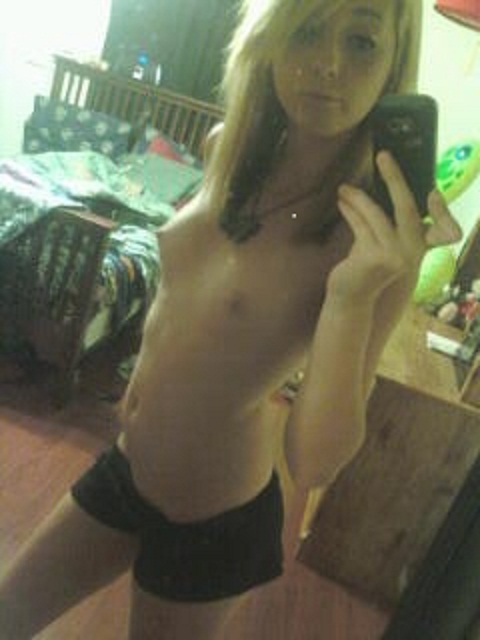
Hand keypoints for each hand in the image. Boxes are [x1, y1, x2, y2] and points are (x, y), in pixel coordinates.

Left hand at [328, 151, 462, 302]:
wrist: (350, 297)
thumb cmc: (365, 266)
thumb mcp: (380, 242)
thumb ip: (385, 220)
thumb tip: (380, 185)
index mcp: (418, 247)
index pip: (443, 228)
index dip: (442, 210)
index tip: (433, 191)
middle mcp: (412, 253)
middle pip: (407, 207)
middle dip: (395, 178)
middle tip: (383, 155)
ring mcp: (395, 257)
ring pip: (376, 215)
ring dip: (358, 197)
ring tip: (344, 188)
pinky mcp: (375, 259)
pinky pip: (362, 226)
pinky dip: (350, 211)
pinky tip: (342, 202)